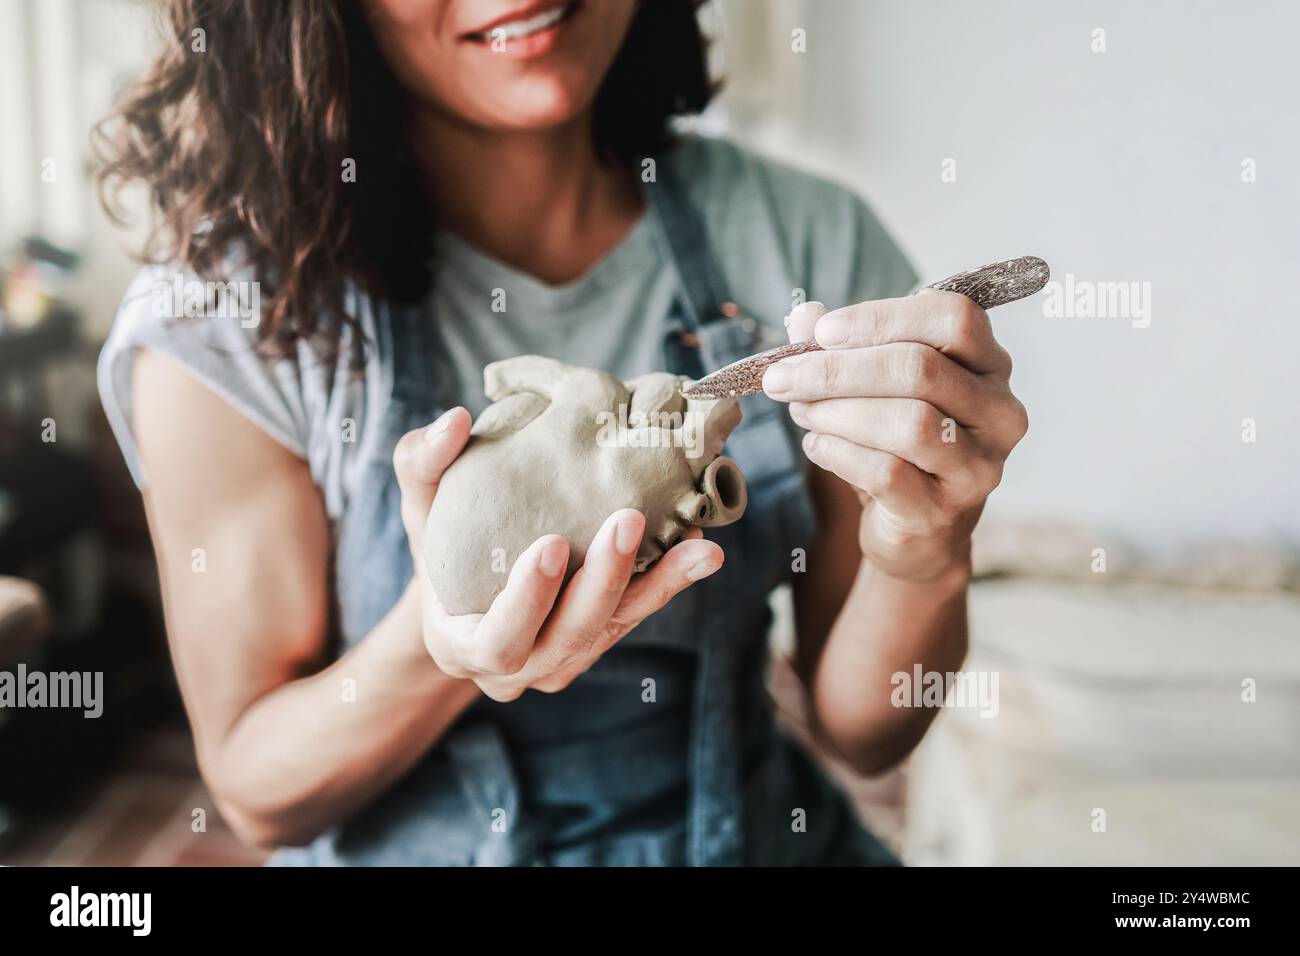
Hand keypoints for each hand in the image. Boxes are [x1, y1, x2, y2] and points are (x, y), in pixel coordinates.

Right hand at [393, 407, 724, 700]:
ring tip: (697, 545)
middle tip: (627, 521)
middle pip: (568, 637)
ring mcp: (564, 660)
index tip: (550, 545)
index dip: (526, 600)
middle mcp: (520, 667)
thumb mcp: (420, 504)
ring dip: (658, 586)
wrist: (465, 584)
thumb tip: (453, 421)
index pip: (498, 640)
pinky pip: (637, 615)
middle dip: (602, 581)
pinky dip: (669, 581)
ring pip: (613, 629)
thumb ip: (423, 464)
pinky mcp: (600, 641)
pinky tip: (700, 546)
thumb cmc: (439, 541)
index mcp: (465, 646)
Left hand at [762, 292, 1028, 581]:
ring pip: (908, 423)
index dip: (881, 318)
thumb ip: (843, 346)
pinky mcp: (943, 510)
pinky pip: (887, 472)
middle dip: (838, 370)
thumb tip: (804, 316)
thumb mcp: (877, 386)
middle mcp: (999, 413)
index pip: (952, 317)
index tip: (823, 332)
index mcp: (990, 365)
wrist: (919, 530)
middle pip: (921, 369)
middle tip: (783, 377)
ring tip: (802, 412)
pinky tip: (817, 445)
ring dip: (837, 412)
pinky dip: (839, 453)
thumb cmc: (900, 444)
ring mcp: (978, 466)